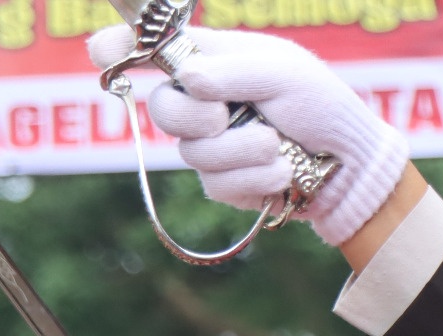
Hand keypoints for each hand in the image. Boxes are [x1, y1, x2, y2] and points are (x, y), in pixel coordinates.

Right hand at [85, 23, 407, 247]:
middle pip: (160, 108)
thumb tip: (188, 79)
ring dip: (242, 149)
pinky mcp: (218, 182)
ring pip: (193, 152)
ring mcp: (207, 143)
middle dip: (195, 116)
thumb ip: (233, 71)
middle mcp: (203, 100)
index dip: (122, 47)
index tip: (99, 49)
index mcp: (213, 61)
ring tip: (277, 144)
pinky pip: (216, 182)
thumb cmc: (318, 104)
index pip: (156, 50)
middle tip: (225, 115)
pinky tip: (280, 168)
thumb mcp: (283, 72)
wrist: (344, 163)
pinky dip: (255, 174)